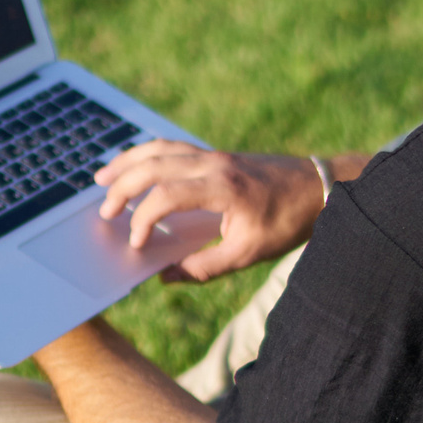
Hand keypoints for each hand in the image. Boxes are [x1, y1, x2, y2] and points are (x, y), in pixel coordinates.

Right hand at [93, 141, 326, 282]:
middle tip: (104, 212)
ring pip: (160, 148)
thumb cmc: (288, 221)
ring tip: (102, 178)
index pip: (166, 196)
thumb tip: (166, 276)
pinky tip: (135, 166)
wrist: (319, 188)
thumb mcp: (249, 254)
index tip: (138, 245)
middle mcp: (214, 163)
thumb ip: (205, 267)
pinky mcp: (217, 155)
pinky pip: (173, 147)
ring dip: (128, 162)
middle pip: (154, 165)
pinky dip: (147, 155)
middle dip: (123, 187)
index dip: (144, 220)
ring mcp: (214, 154)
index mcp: (222, 187)